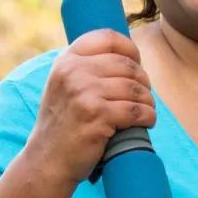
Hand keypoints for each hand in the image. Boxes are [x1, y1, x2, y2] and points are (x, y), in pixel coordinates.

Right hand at [26, 29, 156, 185]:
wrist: (48, 159)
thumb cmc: (65, 122)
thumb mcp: (66, 85)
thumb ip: (87, 67)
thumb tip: (129, 55)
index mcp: (67, 60)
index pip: (107, 38)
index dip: (130, 49)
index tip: (137, 63)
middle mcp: (74, 72)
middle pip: (128, 66)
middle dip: (144, 82)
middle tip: (143, 96)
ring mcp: (85, 93)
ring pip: (136, 89)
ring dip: (148, 102)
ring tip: (145, 111)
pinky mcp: (97, 115)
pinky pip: (138, 111)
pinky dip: (149, 117)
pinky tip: (146, 123)